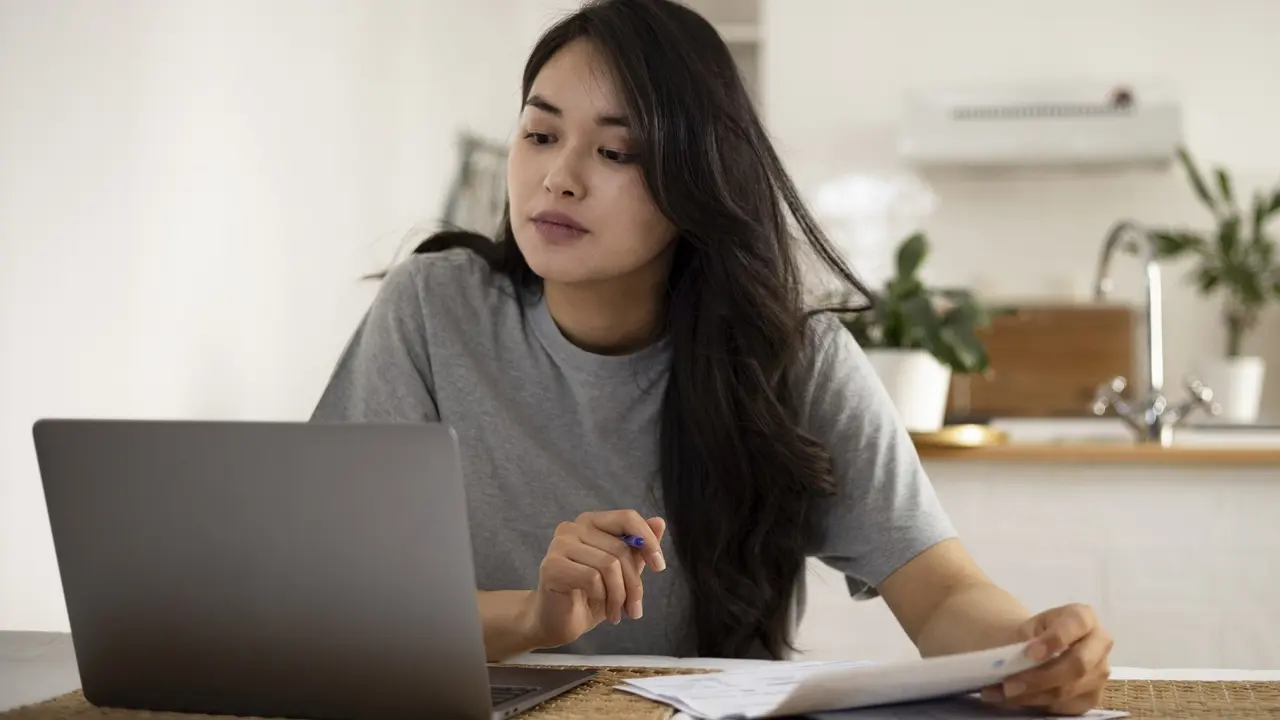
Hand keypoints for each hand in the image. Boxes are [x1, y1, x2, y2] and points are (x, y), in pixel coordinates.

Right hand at [521, 510, 666, 648]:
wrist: (557, 623)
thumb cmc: (590, 596)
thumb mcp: (622, 573)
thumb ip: (637, 548)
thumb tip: (659, 522)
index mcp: (591, 522)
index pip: (627, 518)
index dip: (648, 540)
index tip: (659, 567)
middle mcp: (573, 527)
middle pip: (620, 548)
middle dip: (634, 584)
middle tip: (635, 610)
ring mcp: (560, 544)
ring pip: (609, 565)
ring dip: (619, 596)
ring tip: (617, 614)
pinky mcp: (552, 566)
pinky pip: (592, 578)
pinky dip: (602, 598)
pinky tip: (600, 609)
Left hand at [982, 603, 1113, 715]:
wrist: (1039, 649)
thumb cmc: (1033, 635)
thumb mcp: (1025, 630)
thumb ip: (1023, 642)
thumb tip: (1014, 662)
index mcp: (1084, 617)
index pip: (1076, 624)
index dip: (1055, 639)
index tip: (1029, 654)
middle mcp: (1100, 644)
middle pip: (1077, 665)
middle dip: (1040, 677)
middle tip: (1009, 684)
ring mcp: (1100, 673)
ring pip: (1068, 690)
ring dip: (1032, 695)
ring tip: (1003, 692)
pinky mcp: (1093, 696)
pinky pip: (1065, 705)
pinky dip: (1036, 703)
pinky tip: (1015, 699)